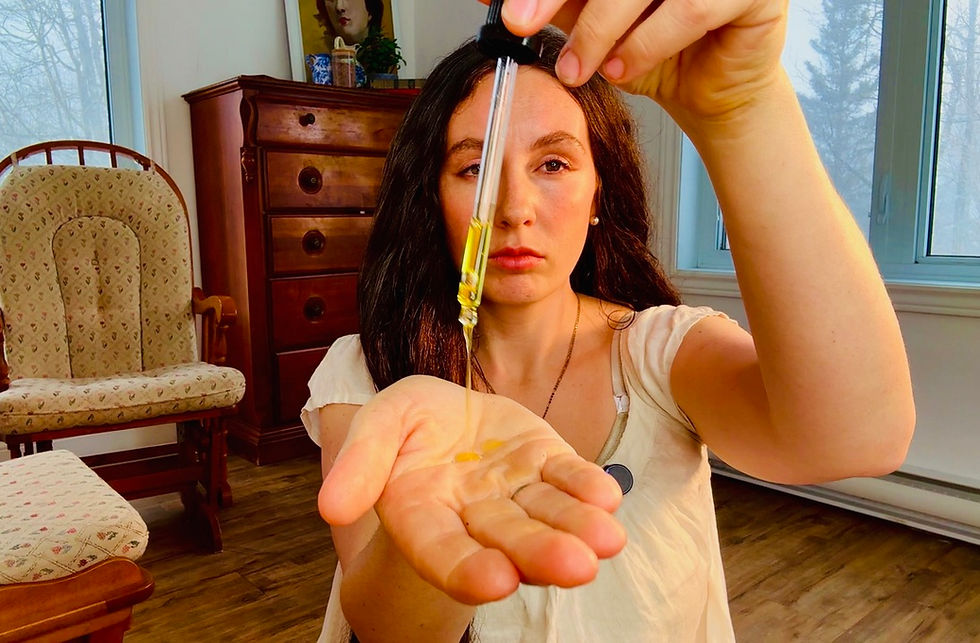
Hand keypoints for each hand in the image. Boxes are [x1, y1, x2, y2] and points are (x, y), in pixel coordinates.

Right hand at [319, 375, 625, 604]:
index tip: (495, 582)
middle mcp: (474, 515)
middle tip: (576, 566)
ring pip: (547, 516)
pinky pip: (568, 478)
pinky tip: (608, 496)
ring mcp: (516, 492)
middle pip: (506, 540)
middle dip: (539, 554)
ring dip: (577, 529)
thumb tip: (331, 507)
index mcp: (422, 515)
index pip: (440, 550)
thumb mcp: (378, 423)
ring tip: (606, 541)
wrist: (445, 409)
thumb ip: (360, 462)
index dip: (464, 569)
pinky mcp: (547, 463)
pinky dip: (588, 488)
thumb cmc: (407, 423)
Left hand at [496, 0, 787, 128]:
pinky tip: (620, 70)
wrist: (712, 92)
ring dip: (599, 27)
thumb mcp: (595, 20)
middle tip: (520, 19)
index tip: (506, 1)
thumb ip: (556, 0)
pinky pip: (689, 9)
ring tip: (576, 67)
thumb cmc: (657, 48)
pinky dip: (645, 44)